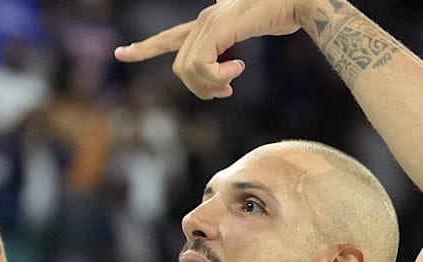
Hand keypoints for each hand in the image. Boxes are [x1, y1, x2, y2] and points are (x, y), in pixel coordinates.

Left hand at [114, 0, 305, 98]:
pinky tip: (239, 70)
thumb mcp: (255, 31)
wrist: (300, 1)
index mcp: (209, 23)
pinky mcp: (218, 29)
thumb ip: (238, 42)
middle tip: (226, 92)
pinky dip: (218, 77)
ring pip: (188, 70)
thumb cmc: (285, 14)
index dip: (146, 47)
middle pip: (181, 68)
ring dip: (210, 85)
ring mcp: (209, 23)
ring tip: (234, 82)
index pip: (170, 36)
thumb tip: (234, 58)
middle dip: (200, 89)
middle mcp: (204, 21)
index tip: (122, 53)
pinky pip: (202, 67)